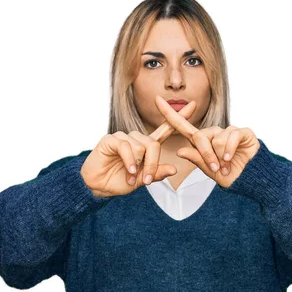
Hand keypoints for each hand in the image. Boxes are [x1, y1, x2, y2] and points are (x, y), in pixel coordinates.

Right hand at [80, 101, 197, 196]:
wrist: (98, 186)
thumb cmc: (119, 181)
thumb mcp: (141, 180)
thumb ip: (156, 173)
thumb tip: (174, 169)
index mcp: (145, 146)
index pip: (165, 129)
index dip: (178, 117)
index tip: (194, 105)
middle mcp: (135, 138)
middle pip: (153, 144)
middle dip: (152, 164)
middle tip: (147, 181)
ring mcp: (123, 137)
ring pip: (141, 146)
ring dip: (138, 165)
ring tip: (130, 176)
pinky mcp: (110, 139)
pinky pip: (126, 147)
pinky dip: (130, 160)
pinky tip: (128, 170)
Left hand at [154, 95, 260, 187]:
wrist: (250, 179)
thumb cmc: (229, 175)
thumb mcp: (209, 170)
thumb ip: (196, 159)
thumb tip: (180, 151)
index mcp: (203, 142)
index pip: (183, 125)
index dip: (170, 113)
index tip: (156, 99)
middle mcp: (214, 133)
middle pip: (200, 136)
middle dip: (206, 154)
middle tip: (215, 167)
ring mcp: (229, 131)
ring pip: (216, 138)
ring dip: (220, 156)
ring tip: (227, 165)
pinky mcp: (243, 132)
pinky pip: (232, 136)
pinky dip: (229, 148)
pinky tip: (230, 158)